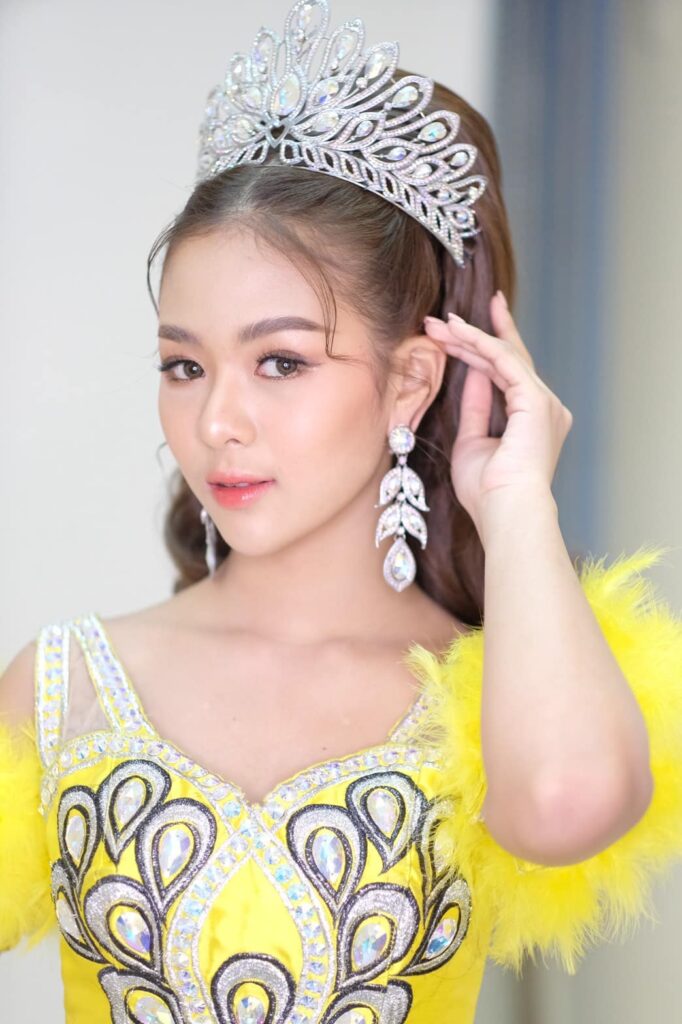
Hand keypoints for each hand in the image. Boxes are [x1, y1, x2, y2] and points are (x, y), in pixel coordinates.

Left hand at [423, 292, 572, 540]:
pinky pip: (504, 363)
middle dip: (476, 334)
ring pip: (503, 357)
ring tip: (439, 325)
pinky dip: (480, 346)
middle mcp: (545, 407)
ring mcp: (544, 403)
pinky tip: (457, 335)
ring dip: (469, 338)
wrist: (505, 511)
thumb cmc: (487, 492)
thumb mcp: (472, 442)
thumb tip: (473, 375)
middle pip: (508, 359)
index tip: (464, 327)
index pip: (509, 374)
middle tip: (445, 317)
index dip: (487, 347)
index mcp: (533, 420)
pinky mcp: (536, 401)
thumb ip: (476, 408)